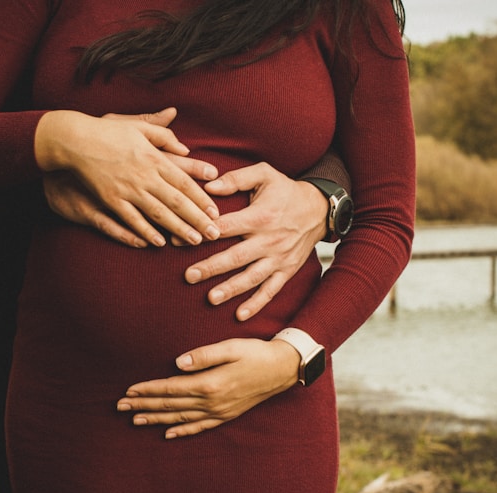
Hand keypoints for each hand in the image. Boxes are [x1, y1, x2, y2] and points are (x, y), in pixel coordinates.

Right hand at [35, 107, 220, 246]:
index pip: (184, 181)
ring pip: (159, 214)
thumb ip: (164, 135)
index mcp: (154, 157)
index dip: (201, 198)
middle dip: (197, 219)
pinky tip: (159, 243)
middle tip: (214, 234)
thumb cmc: (107, 131)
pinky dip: (146, 232)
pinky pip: (132, 219)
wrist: (74, 139)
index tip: (216, 212)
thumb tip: (186, 148)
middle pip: (177, 201)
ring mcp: (127, 189)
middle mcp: (144, 175)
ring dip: (178, 229)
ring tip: (195, 242)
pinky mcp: (110, 200)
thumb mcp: (138, 126)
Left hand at [116, 338, 299, 438]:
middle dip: (143, 405)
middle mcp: (211, 402)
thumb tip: (178, 363)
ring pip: (180, 418)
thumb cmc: (255, 353)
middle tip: (120, 407)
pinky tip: (167, 433)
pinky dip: (181, 430)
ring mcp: (218, 411)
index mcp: (209, 383)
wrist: (282, 369)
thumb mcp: (230, 347)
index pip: (170, 388)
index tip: (128, 391)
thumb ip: (204, 355)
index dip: (148, 390)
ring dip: (156, 418)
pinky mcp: (226, 415)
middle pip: (170, 404)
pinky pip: (199, 427)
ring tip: (135, 420)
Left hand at [184, 163, 327, 320]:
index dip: (202, 233)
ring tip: (211, 298)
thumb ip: (236, 179)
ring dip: (232, 289)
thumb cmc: (286, 190)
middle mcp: (269, 240)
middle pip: (236, 256)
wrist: (319, 209)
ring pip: (252, 277)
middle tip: (189, 276)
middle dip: (212, 267)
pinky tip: (240, 315)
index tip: (178, 241)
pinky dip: (257, 304)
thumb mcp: (264, 174)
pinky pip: (271, 290)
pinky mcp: (287, 270)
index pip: (225, 227)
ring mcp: (279, 258)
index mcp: (260, 216)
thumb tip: (208, 186)